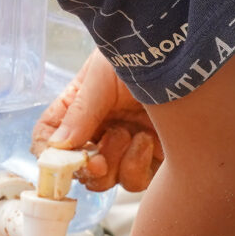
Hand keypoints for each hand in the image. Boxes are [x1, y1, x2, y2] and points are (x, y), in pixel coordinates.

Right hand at [34, 49, 159, 190]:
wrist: (186, 58)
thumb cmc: (141, 54)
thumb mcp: (102, 77)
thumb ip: (80, 113)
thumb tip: (58, 147)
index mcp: (78, 108)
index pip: (48, 138)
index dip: (49, 155)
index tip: (61, 162)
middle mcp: (98, 130)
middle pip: (78, 169)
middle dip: (87, 168)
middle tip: (98, 160)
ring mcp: (125, 147)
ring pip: (106, 180)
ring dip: (114, 161)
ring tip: (127, 133)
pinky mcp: (151, 159)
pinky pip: (135, 181)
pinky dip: (137, 165)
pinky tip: (146, 139)